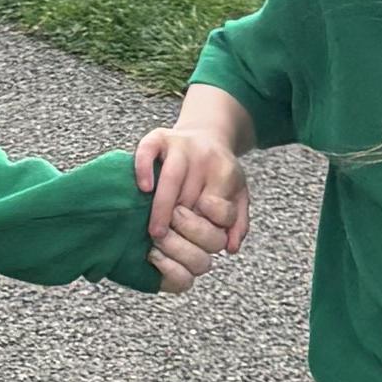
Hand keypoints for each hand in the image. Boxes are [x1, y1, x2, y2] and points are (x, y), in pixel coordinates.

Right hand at [134, 122, 249, 264]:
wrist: (208, 133)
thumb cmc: (219, 173)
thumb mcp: (237, 195)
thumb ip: (237, 221)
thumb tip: (231, 248)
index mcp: (225, 171)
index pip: (217, 206)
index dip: (208, 226)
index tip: (200, 238)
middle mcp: (204, 156)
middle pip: (191, 197)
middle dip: (180, 225)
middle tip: (170, 245)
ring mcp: (180, 145)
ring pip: (170, 178)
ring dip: (161, 209)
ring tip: (155, 233)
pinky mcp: (158, 137)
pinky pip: (147, 150)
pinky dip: (143, 168)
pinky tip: (144, 188)